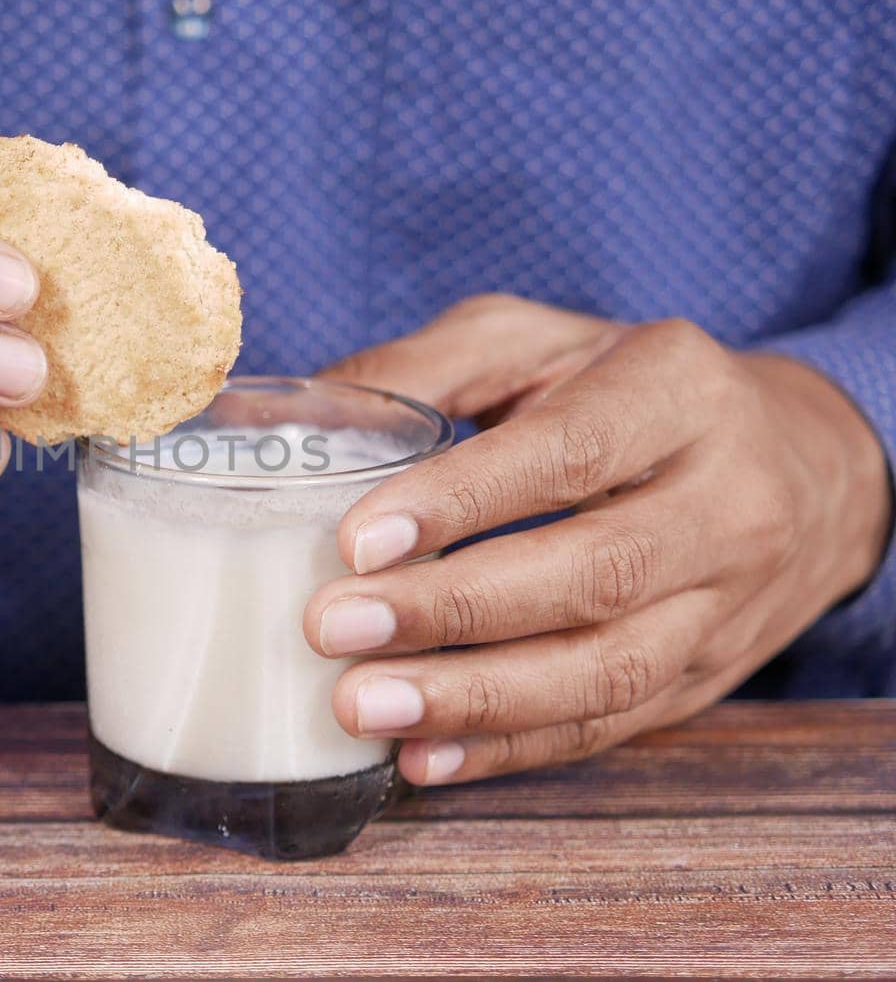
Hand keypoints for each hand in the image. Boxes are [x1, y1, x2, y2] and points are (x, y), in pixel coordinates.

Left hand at [305, 295, 891, 784]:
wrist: (800, 465)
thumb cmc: (627, 389)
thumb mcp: (539, 342)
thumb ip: (425, 367)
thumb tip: (298, 419)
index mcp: (677, 391)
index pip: (571, 451)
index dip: (463, 500)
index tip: (357, 540)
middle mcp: (724, 500)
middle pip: (592, 572)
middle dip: (453, 610)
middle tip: (333, 627)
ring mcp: (726, 601)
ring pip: (607, 669)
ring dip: (477, 700)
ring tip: (365, 707)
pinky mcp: (706, 675)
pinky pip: (609, 725)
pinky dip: (511, 749)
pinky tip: (423, 757)